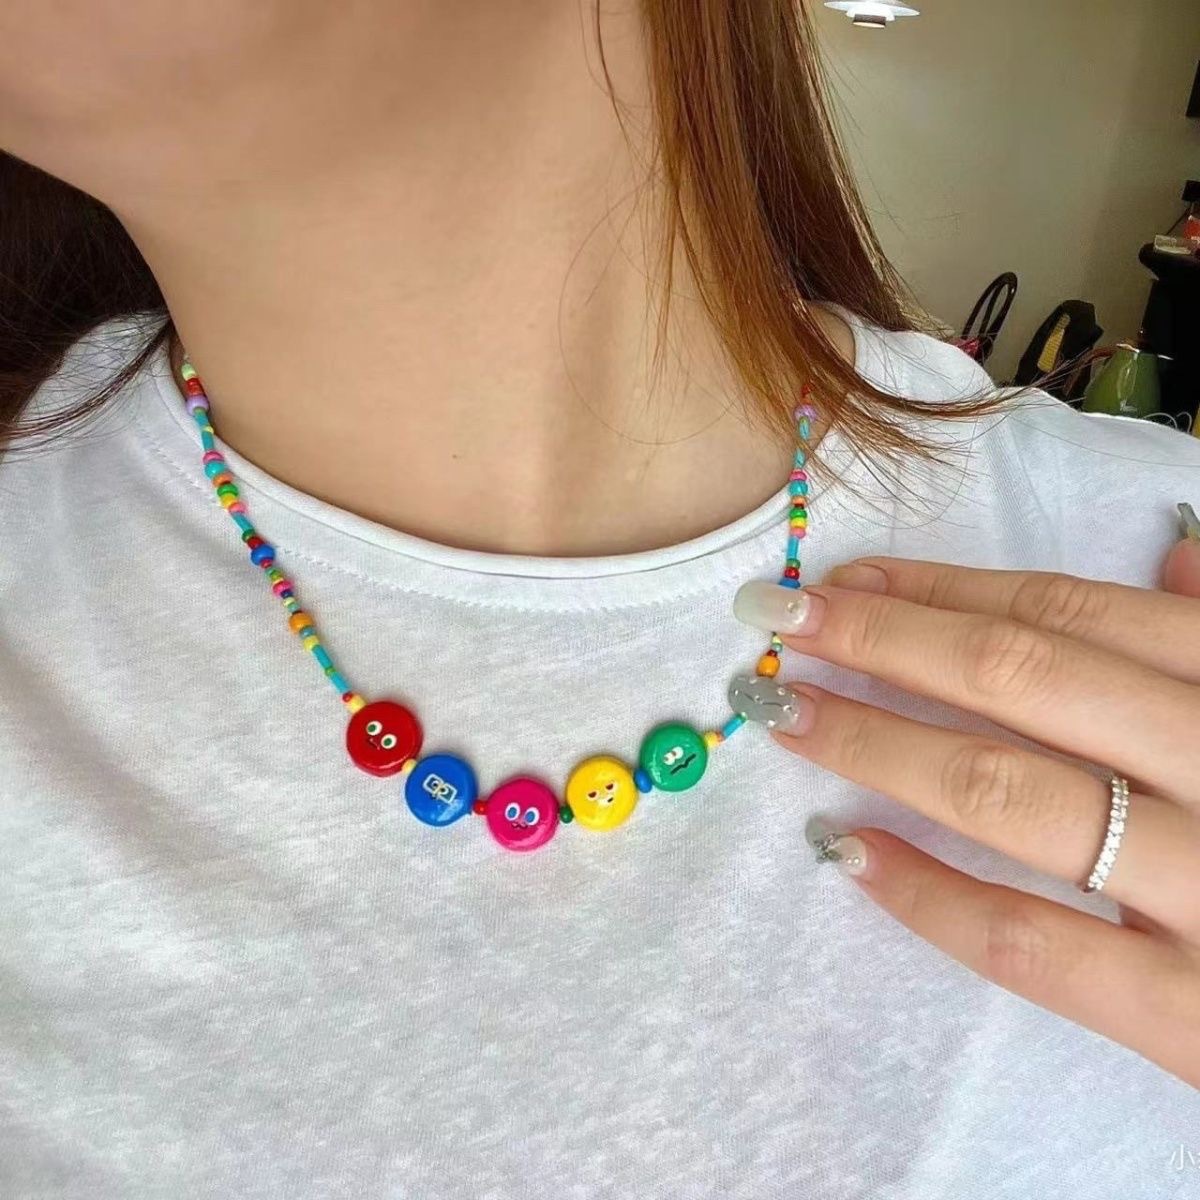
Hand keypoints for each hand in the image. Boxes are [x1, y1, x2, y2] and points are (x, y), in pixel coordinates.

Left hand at [734, 534, 1199, 1087]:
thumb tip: (1180, 552)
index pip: (1069, 613)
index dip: (941, 588)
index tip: (846, 581)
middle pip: (1020, 676)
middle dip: (883, 639)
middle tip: (772, 619)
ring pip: (1008, 790)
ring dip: (878, 741)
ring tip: (786, 713)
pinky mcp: (1198, 1018)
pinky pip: (1030, 943)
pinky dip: (928, 895)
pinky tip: (845, 854)